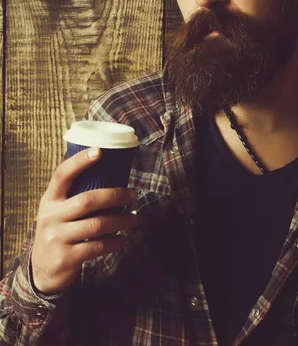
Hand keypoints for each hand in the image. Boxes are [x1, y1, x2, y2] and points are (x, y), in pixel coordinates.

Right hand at [31, 148, 137, 294]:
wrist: (40, 271)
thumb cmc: (57, 231)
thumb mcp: (56, 211)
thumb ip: (73, 196)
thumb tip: (109, 175)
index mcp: (49, 200)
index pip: (62, 175)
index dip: (80, 161)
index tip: (99, 151)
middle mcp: (51, 217)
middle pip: (88, 200)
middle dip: (115, 196)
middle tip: (133, 195)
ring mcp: (57, 238)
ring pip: (97, 225)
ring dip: (120, 221)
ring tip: (133, 219)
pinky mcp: (67, 258)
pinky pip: (97, 247)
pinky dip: (114, 242)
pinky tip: (122, 239)